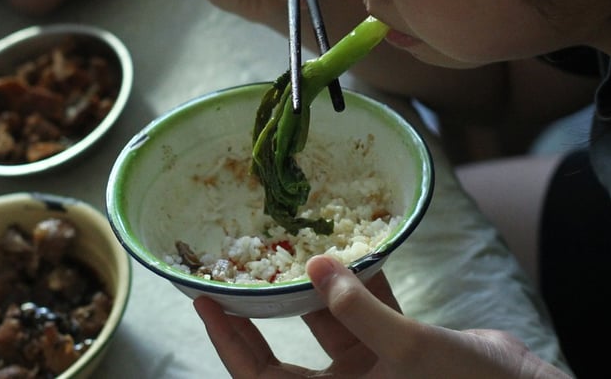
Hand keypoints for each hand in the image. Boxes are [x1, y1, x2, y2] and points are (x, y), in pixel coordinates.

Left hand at [194, 255, 570, 378]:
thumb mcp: (408, 350)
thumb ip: (358, 308)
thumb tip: (315, 265)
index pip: (259, 376)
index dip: (227, 341)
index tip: (203, 299)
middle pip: (280, 351)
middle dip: (255, 309)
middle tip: (229, 267)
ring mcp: (370, 370)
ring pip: (324, 324)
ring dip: (310, 287)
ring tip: (287, 244)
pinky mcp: (398, 349)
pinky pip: (366, 312)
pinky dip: (359, 283)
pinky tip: (350, 249)